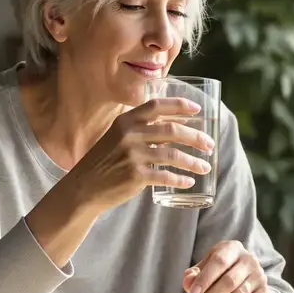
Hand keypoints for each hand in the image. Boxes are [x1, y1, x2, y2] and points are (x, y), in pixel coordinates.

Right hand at [65, 98, 214, 212]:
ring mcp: (132, 155)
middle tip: (210, 145)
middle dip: (196, 137)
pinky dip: (180, 179)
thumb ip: (140, 129)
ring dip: (193, 161)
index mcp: (126, 120)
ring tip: (204, 167)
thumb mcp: (117, 137)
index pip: (157, 106)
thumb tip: (172, 125)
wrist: (84, 187)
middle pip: (172, 130)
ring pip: (173, 154)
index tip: (198, 109)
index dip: (179, 105)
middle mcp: (129, 134)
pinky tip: (189, 182)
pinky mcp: (135, 175)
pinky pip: (165, 175)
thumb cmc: (104, 162)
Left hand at [183, 240, 268, 292]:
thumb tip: (188, 282)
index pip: (219, 261)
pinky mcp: (264, 292)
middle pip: (229, 281)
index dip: (205, 279)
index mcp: (232, 248)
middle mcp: (249, 259)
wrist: (243, 283)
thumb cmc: (218, 274)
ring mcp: (259, 275)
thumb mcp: (203, 271)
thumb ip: (193, 276)